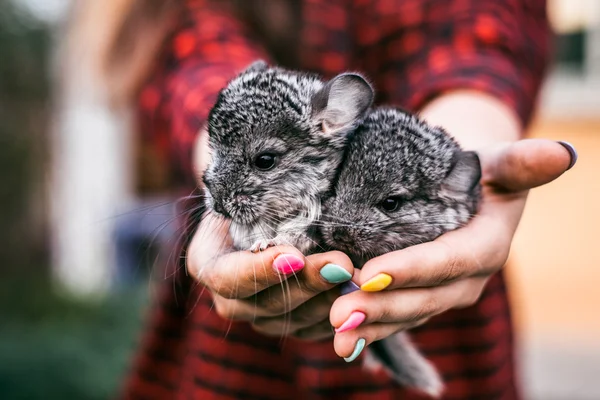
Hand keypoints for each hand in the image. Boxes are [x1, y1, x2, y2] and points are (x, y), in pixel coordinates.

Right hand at [187, 129, 354, 340]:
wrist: (262, 206)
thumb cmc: (255, 189)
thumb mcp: (247, 187)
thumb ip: (258, 198)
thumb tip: (285, 189)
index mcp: (207, 264)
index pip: (227, 278)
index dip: (261, 271)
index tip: (295, 255)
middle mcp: (229, 298)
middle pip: (265, 304)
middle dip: (308, 283)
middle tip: (342, 264)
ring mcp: (258, 315)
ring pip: (294, 321)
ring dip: (328, 299)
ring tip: (358, 276)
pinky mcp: (287, 325)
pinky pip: (313, 329)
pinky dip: (336, 312)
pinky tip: (359, 292)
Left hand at [329, 138, 575, 359]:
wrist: (467, 188)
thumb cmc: (478, 170)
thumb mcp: (499, 162)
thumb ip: (521, 162)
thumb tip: (560, 153)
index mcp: (487, 246)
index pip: (450, 261)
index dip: (412, 269)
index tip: (370, 273)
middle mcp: (466, 279)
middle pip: (424, 298)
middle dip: (382, 307)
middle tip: (340, 314)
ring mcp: (443, 293)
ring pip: (407, 315)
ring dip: (371, 326)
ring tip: (336, 333)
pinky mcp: (421, 297)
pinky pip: (397, 317)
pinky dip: (370, 328)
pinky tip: (339, 337)